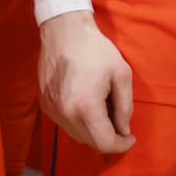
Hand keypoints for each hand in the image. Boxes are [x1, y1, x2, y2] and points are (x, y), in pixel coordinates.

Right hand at [38, 11, 135, 153]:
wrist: (64, 30)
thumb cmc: (95, 49)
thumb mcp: (122, 74)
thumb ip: (126, 107)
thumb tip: (124, 129)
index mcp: (86, 107)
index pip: (105, 143)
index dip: (121, 145)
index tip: (130, 137)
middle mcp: (66, 113)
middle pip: (90, 142)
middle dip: (109, 137)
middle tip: (119, 121)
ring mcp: (52, 109)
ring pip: (77, 135)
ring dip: (93, 131)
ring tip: (103, 108)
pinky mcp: (45, 104)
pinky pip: (65, 123)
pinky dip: (79, 122)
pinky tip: (86, 103)